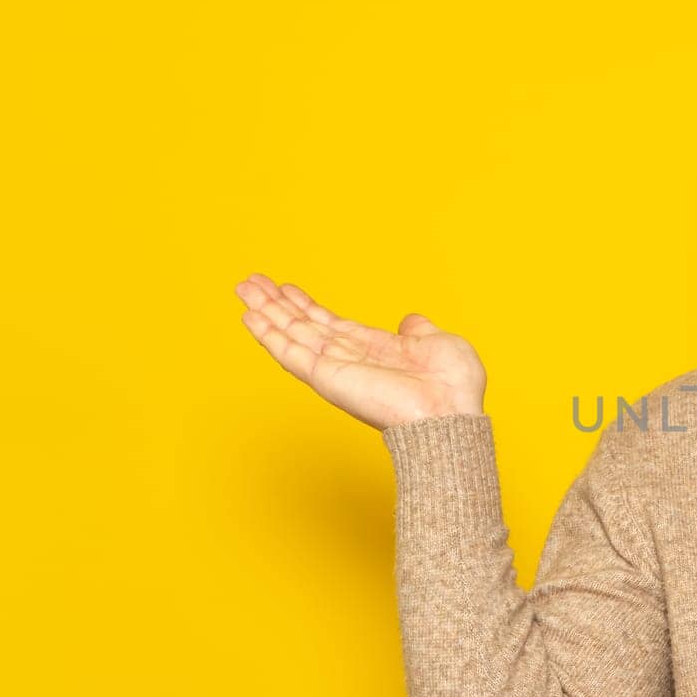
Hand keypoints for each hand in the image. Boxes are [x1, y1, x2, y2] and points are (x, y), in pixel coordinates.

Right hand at [235, 274, 486, 430]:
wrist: (450, 415)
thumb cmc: (454, 388)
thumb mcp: (440, 344)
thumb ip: (419, 331)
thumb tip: (411, 320)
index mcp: (375, 350)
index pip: (331, 325)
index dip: (308, 306)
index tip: (286, 288)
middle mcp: (350, 359)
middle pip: (304, 327)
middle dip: (277, 304)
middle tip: (250, 281)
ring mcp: (335, 368)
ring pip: (291, 335)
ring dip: (265, 312)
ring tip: (242, 289)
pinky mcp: (326, 377)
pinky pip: (290, 352)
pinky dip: (269, 334)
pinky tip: (249, 316)